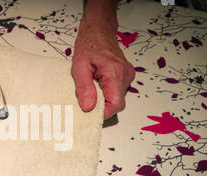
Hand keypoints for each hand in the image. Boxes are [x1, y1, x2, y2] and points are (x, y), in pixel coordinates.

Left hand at [71, 0, 134, 119]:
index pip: (115, 104)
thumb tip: (88, 106)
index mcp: (115, 72)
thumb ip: (84, 87)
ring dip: (104, 100)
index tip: (90, 115)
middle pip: (117, 103)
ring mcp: (127, 75)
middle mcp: (125, 74)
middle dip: (102, 107)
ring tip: (91, 89)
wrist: (98, 30)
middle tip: (86, 102)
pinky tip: (97, 85)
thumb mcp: (79, 65)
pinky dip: (106, 94)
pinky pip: (117, 92)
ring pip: (117, 98)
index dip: (103, 113)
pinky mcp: (125, 76)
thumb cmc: (89, 44)